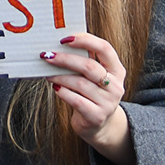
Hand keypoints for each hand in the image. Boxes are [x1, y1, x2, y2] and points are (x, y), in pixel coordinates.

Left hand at [42, 32, 134, 164]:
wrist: (99, 124)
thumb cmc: (91, 94)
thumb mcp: (94, 77)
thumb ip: (85, 61)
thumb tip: (59, 46)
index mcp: (117, 70)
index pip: (104, 48)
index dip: (85, 40)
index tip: (65, 39)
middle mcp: (116, 86)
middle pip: (89, 66)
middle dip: (65, 59)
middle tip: (47, 56)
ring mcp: (108, 103)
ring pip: (80, 83)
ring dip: (60, 76)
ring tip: (48, 74)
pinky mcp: (97, 117)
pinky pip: (76, 100)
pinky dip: (63, 92)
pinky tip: (56, 88)